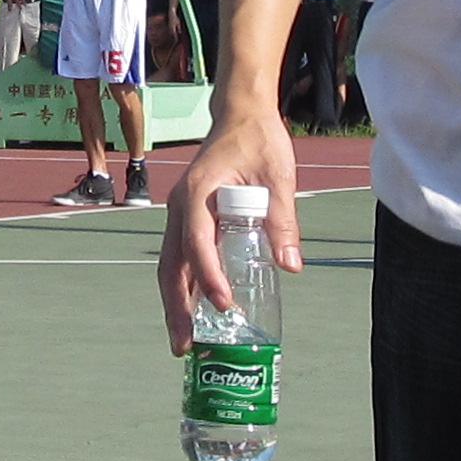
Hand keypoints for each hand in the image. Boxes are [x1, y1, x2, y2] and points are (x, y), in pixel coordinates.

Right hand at [158, 105, 301, 353]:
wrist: (240, 114)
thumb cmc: (258, 140)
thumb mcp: (278, 176)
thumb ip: (283, 219)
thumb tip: (290, 265)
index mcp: (197, 194)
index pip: (197, 244)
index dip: (209, 278)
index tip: (225, 306)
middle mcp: (180, 206)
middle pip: (170, 265)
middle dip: (176, 308)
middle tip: (184, 346)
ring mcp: (180, 213)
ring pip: (170, 265)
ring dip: (176, 303)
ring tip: (186, 341)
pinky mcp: (188, 218)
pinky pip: (181, 258)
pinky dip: (185, 287)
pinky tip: (197, 312)